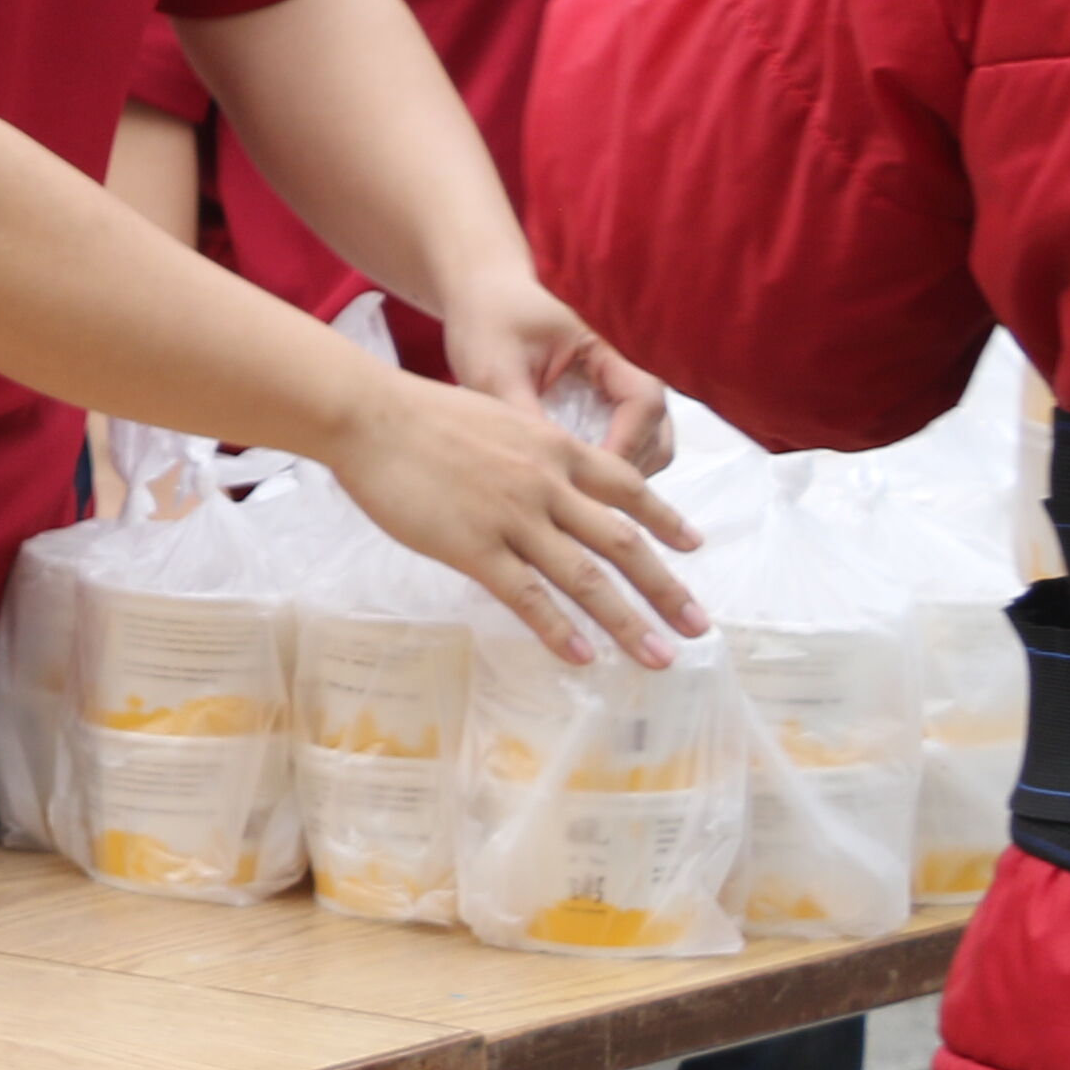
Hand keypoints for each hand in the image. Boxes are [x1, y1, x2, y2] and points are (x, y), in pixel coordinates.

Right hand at [314, 366, 702, 668]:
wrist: (370, 414)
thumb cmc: (420, 413)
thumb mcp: (498, 418)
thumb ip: (530, 449)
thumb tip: (544, 476)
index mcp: (555, 449)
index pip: (627, 488)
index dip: (665, 519)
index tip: (693, 545)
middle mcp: (547, 485)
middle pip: (622, 543)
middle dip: (665, 588)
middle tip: (698, 625)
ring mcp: (513, 518)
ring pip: (586, 577)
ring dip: (628, 621)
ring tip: (659, 657)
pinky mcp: (472, 546)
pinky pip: (526, 595)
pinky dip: (559, 628)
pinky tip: (582, 656)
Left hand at [434, 274, 671, 471]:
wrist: (482, 298)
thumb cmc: (490, 320)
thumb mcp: (496, 367)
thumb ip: (521, 412)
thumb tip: (541, 468)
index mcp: (613, 348)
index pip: (644, 404)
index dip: (622, 446)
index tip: (586, 477)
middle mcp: (629, 372)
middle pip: (655, 435)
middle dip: (623, 471)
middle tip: (573, 496)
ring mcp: (620, 392)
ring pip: (645, 448)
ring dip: (616, 475)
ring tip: (566, 490)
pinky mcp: (604, 409)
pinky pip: (621, 448)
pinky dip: (602, 468)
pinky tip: (562, 478)